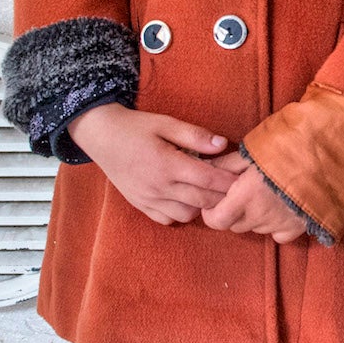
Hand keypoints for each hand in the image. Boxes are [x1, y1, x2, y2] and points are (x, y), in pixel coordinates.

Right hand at [63, 105, 238, 225]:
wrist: (101, 137)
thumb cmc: (135, 127)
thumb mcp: (165, 123)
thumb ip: (194, 134)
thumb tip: (222, 144)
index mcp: (167, 163)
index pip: (208, 179)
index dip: (229, 182)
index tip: (243, 179)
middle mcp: (158, 186)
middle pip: (202, 200)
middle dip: (222, 197)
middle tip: (235, 190)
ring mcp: (148, 199)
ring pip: (186, 214)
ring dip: (202, 206)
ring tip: (208, 192)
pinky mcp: (140, 205)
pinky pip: (168, 219)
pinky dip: (181, 213)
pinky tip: (186, 198)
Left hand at [199, 151, 311, 242]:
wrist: (330, 154)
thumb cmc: (290, 145)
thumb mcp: (254, 149)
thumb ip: (227, 164)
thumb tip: (206, 168)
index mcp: (245, 196)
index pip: (215, 220)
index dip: (211, 211)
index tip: (218, 197)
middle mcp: (260, 215)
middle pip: (234, 225)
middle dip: (232, 211)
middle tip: (241, 191)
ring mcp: (280, 224)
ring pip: (255, 228)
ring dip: (254, 216)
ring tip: (265, 194)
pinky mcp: (299, 228)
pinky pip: (278, 235)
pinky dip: (275, 225)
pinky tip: (281, 208)